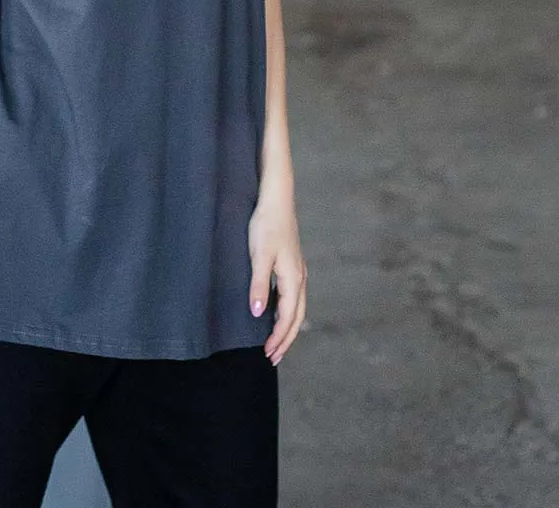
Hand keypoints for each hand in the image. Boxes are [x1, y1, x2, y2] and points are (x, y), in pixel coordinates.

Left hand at [247, 195, 306, 365]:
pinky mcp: (293, 264)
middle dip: (286, 339)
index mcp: (293, 278)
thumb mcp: (259, 256)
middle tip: (274, 357)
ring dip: (288, 328)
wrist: (276, 201)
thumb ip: (259, 285)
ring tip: (277, 343)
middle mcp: (300, 277)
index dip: (278, 337)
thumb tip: (258, 313)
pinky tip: (278, 313)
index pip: (287, 317)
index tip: (267, 353)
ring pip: (298, 308)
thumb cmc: (267, 225)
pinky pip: (294, 297)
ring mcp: (298, 271)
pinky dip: (288, 312)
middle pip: (297, 317)